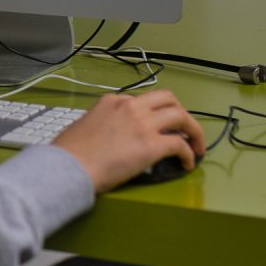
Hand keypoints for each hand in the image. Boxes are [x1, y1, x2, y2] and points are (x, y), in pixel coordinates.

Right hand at [52, 90, 205, 192]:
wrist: (69, 166)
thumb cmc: (70, 151)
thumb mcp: (85, 124)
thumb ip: (103, 123)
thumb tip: (111, 136)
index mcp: (112, 101)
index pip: (142, 100)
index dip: (153, 113)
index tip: (156, 126)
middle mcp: (130, 106)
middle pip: (168, 99)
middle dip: (180, 113)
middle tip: (183, 129)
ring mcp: (143, 124)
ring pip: (182, 117)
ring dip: (193, 130)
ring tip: (196, 145)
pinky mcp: (152, 145)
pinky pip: (181, 144)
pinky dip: (189, 153)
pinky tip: (187, 163)